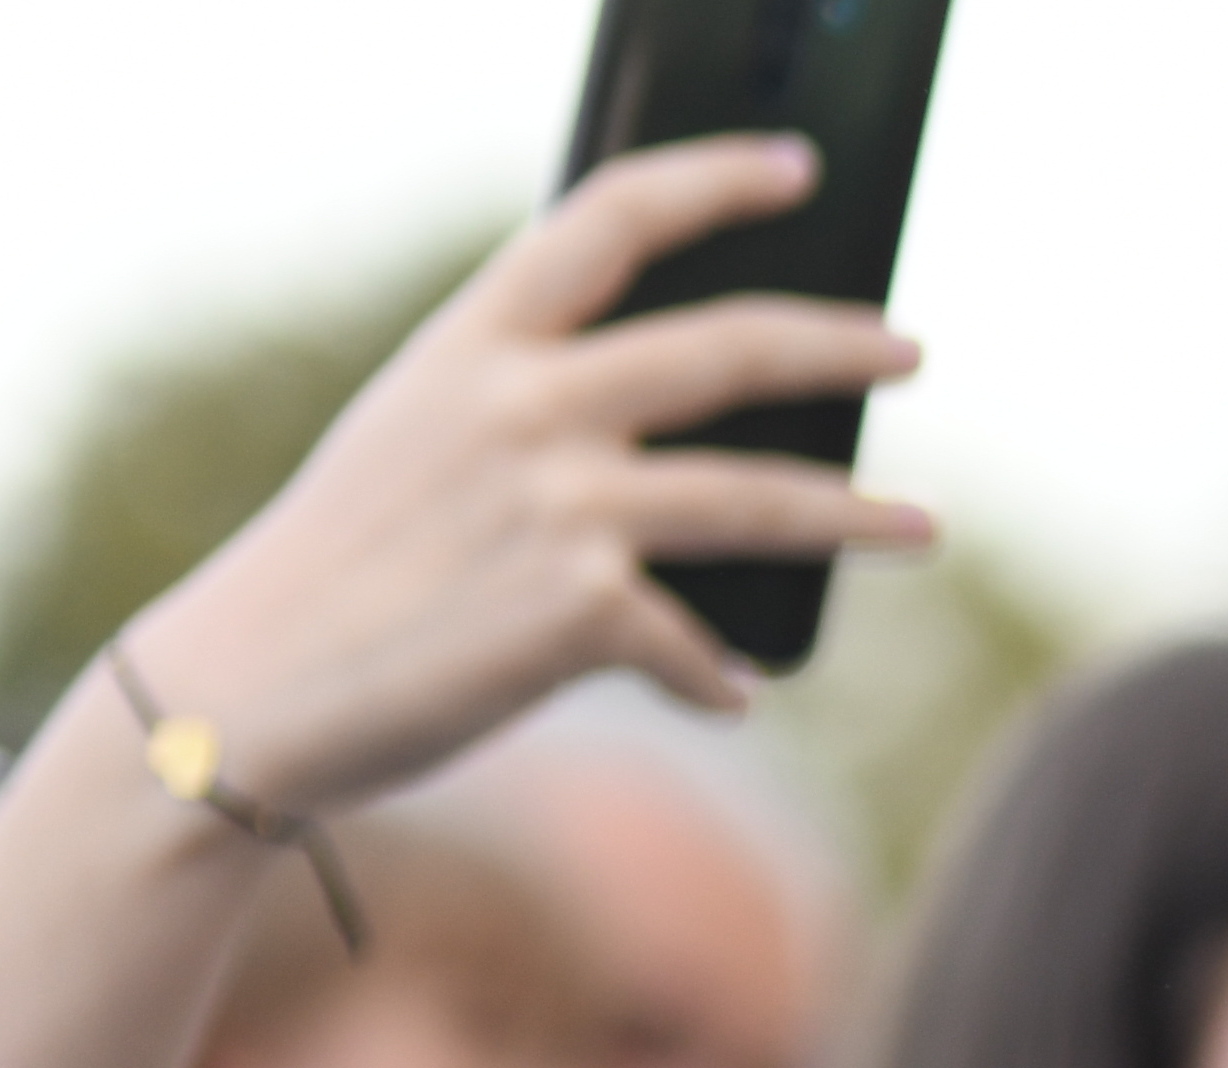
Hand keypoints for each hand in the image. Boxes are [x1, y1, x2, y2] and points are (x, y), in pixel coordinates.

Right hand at [113, 139, 928, 811]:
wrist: (254, 687)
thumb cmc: (348, 569)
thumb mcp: (418, 442)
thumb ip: (526, 405)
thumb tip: (678, 420)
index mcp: (474, 345)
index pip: (608, 222)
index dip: (712, 181)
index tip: (793, 168)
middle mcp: (524, 407)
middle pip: (730, 349)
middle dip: (841, 347)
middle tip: (910, 350)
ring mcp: (559, 506)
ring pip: (762, 500)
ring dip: (860, 517)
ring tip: (925, 527)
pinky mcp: (585, 612)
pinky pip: (698, 648)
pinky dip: (716, 677)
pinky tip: (727, 691)